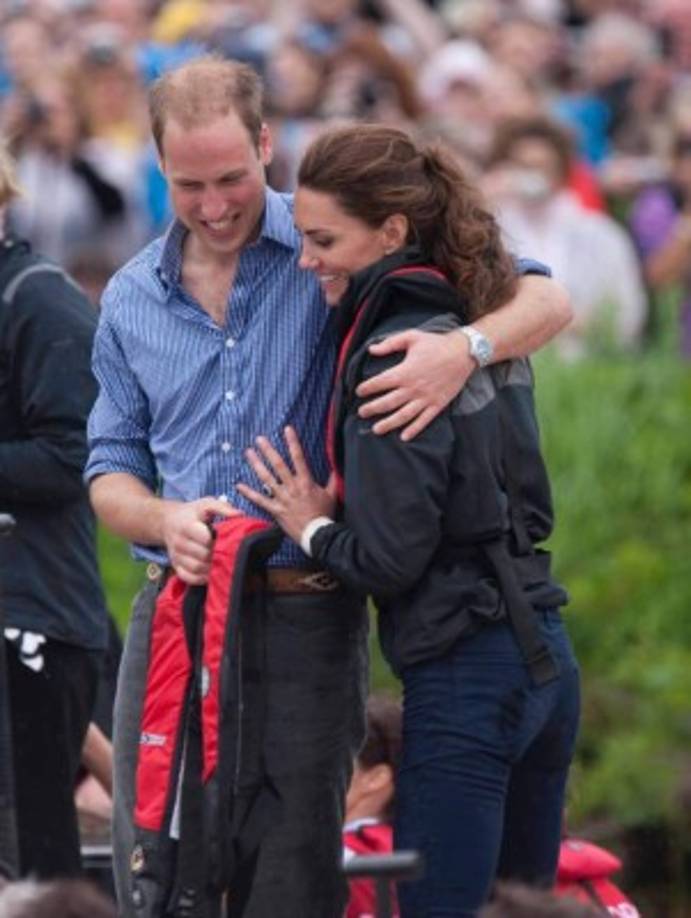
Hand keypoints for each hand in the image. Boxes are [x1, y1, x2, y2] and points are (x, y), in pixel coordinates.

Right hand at [161, 497, 238, 584]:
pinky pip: (188, 578)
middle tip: (228, 553)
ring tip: (221, 562)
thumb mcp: (206, 504)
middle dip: (217, 555)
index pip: (206, 539)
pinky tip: (211, 572)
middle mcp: (179, 542)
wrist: (168, 522)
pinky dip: (201, 578)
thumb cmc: (192, 513)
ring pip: (196, 568)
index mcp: (187, 526)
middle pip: (203, 555)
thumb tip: (239, 515)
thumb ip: (222, 507)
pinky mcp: (175, 566)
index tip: (226, 539)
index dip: (219, 541)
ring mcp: (176, 556)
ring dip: (211, 568)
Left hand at [236, 426, 335, 543]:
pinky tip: (238, 485)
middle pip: (279, 465)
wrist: (317, 535)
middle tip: (259, 438)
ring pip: (267, 479)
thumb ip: (332, 479)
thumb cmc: (325, 515)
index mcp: (306, 482)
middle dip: (269, 450)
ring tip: (248, 453)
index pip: (299, 457)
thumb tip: (336, 467)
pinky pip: (260, 500)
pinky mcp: (276, 510)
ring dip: (257, 465)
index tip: (287, 429)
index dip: (293, 442)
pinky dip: (249, 493)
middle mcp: (293, 487)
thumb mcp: (332, 495)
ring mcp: (282, 498)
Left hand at [356, 329, 473, 439]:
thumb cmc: (436, 343)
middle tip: (361, 413)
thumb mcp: (412, 337)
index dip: (367, 388)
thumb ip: (390, 343)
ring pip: (403, 415)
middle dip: (372, 409)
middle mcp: (413, 388)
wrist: (463, 353)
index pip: (380, 382)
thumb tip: (371, 349)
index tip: (358, 391)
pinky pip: (424, 420)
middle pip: (388, 402)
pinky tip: (404, 437)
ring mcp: (426, 398)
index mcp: (405, 371)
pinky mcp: (437, 404)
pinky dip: (414, 430)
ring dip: (388, 424)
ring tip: (376, 429)